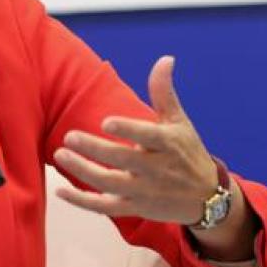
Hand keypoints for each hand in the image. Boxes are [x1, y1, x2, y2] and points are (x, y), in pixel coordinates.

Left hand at [53, 55, 218, 225]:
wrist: (206, 197)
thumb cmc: (187, 152)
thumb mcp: (179, 122)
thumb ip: (164, 92)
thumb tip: (165, 58)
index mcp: (168, 144)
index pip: (148, 137)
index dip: (128, 130)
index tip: (106, 122)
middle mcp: (157, 169)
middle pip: (123, 161)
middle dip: (95, 149)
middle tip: (69, 136)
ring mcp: (145, 191)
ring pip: (110, 184)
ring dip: (83, 172)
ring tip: (60, 155)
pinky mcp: (135, 208)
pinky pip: (105, 208)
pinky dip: (82, 202)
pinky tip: (60, 192)